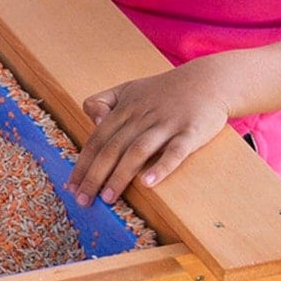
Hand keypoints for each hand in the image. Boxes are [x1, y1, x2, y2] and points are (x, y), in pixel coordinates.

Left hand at [68, 62, 232, 205]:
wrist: (209, 80)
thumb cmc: (165, 90)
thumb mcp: (130, 89)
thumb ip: (105, 101)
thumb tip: (92, 122)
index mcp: (126, 108)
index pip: (98, 139)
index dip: (83, 163)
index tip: (71, 186)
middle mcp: (142, 116)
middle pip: (113, 148)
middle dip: (95, 176)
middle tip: (83, 200)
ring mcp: (167, 124)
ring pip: (138, 151)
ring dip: (120, 175)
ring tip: (108, 198)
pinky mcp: (190, 132)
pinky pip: (175, 151)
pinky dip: (161, 166)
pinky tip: (148, 182)